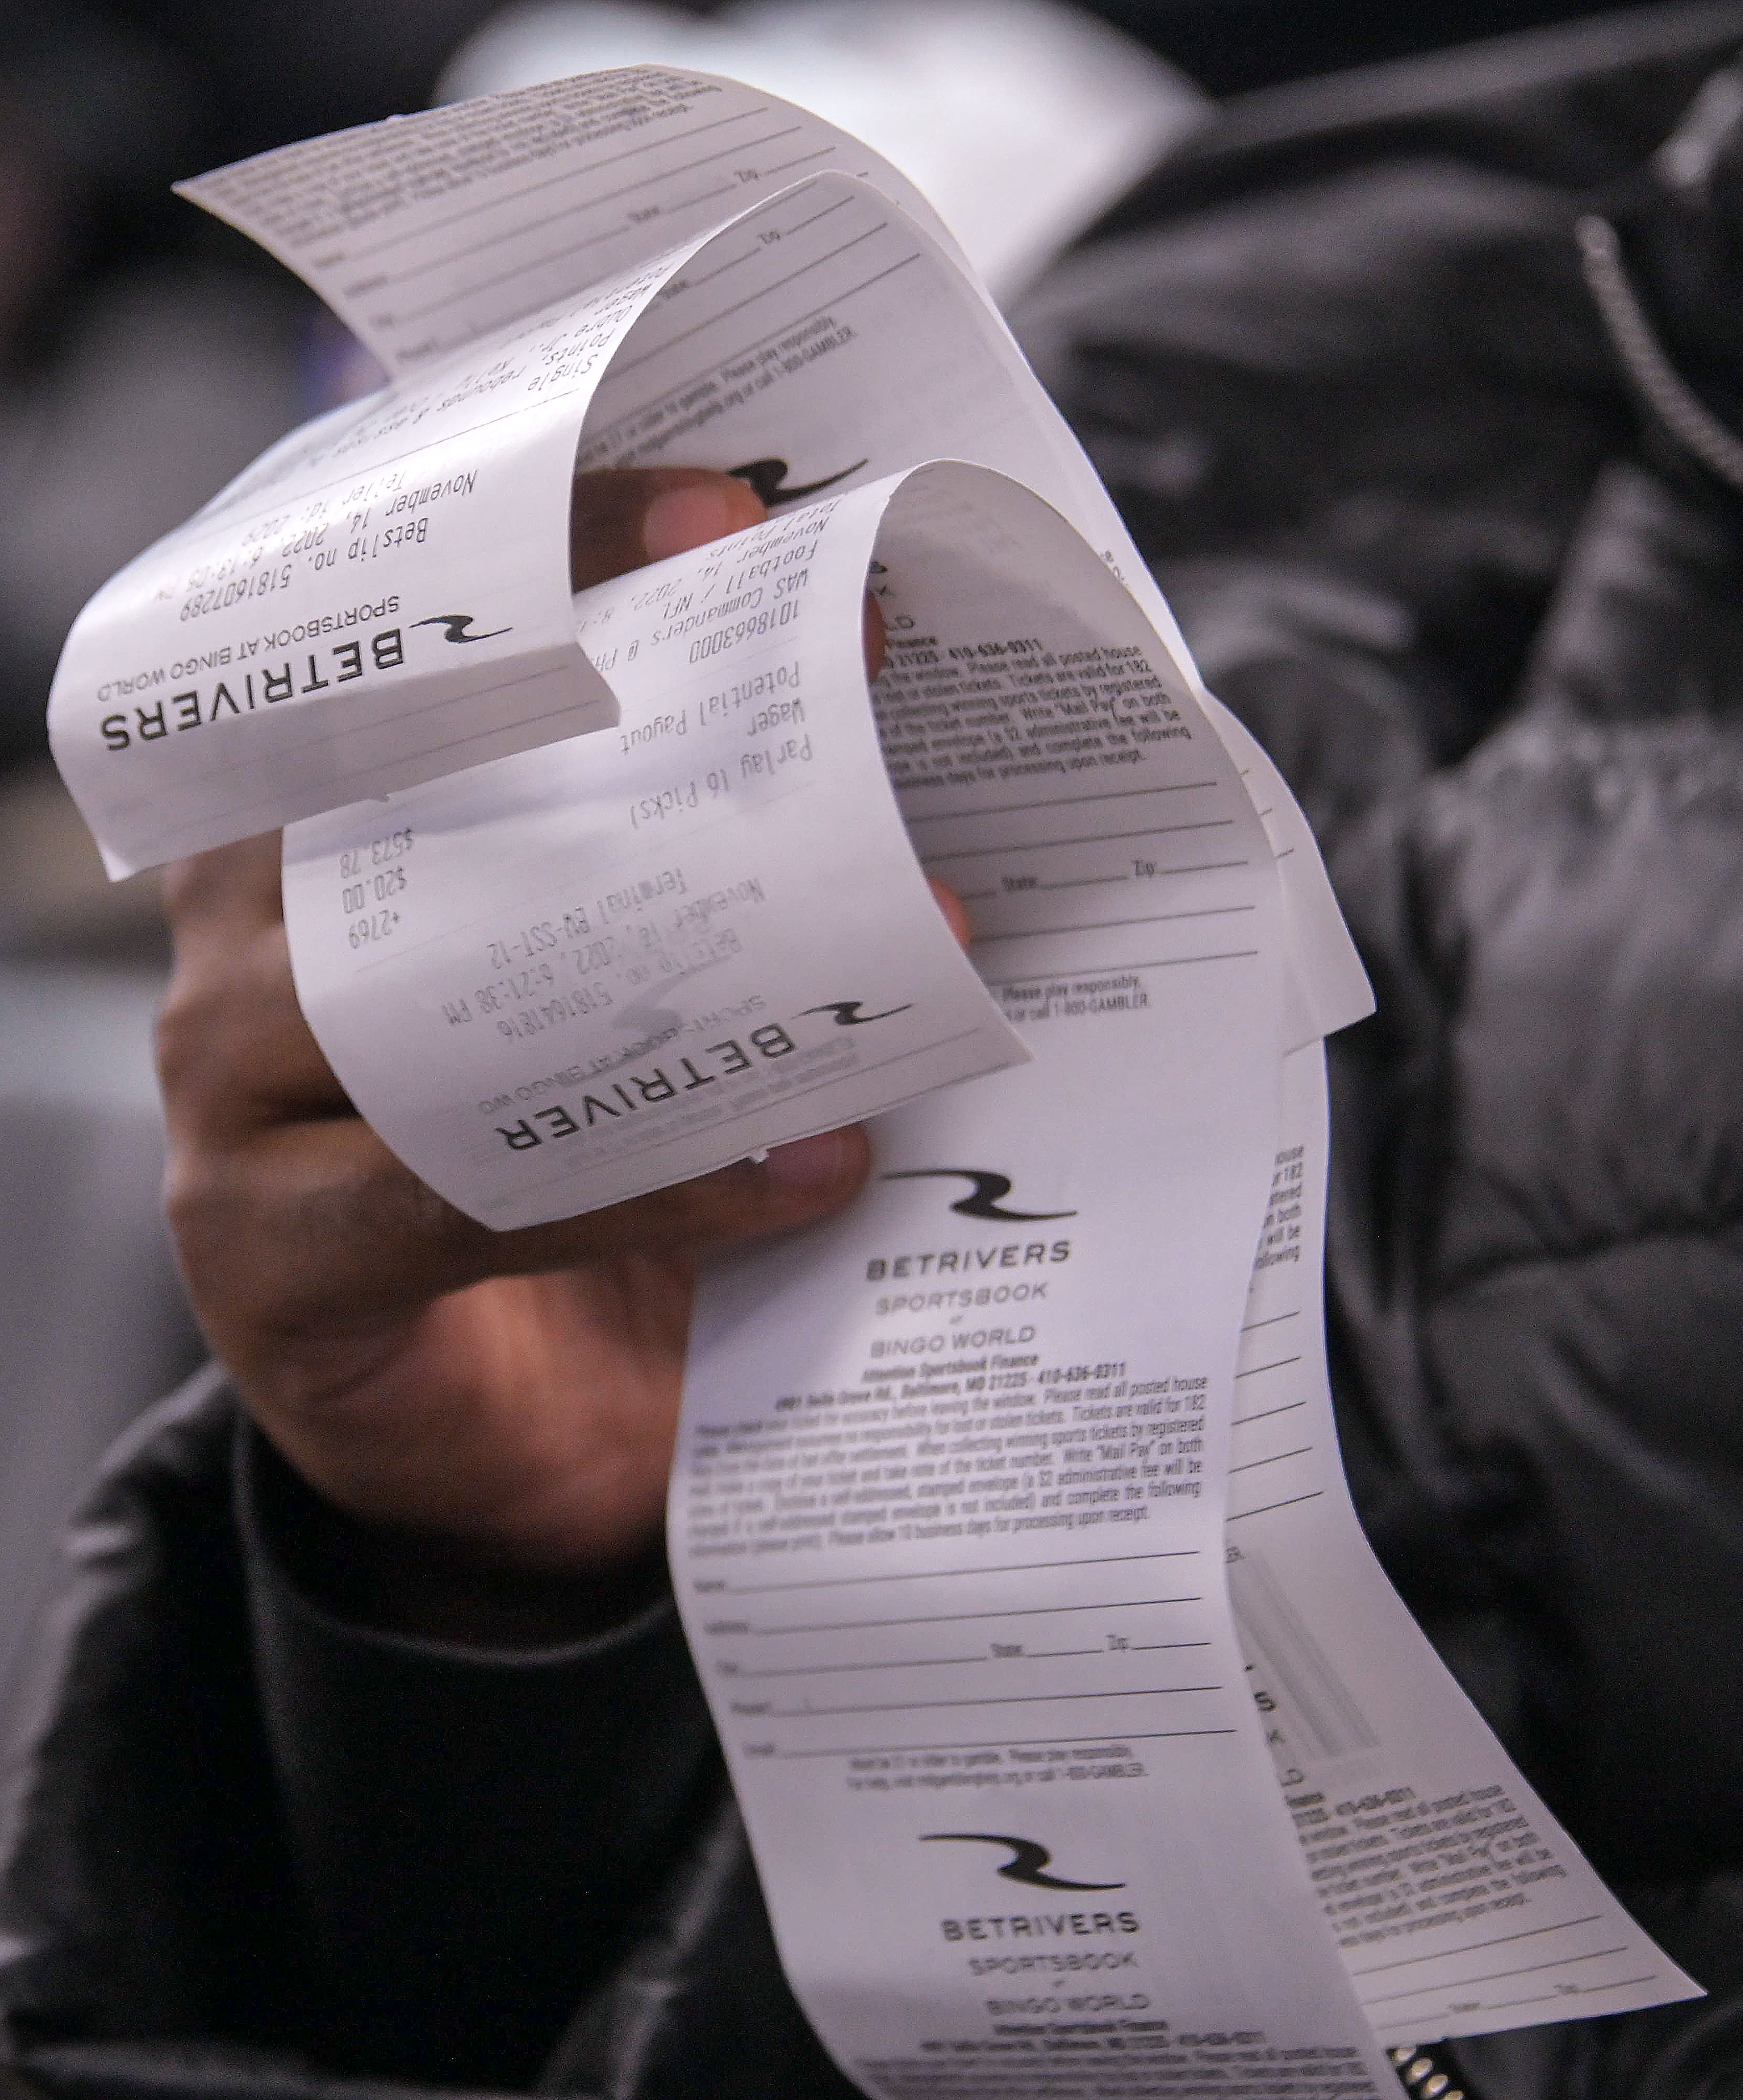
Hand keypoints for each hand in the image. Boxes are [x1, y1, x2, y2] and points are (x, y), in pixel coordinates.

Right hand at [157, 468, 956, 1640]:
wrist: (510, 1419)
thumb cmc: (576, 1159)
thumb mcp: (626, 978)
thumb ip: (687, 859)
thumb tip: (885, 724)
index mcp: (310, 827)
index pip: (398, 650)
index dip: (539, 558)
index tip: (724, 506)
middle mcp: (242, 938)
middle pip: (392, 775)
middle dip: (616, 694)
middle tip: (835, 653)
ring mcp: (232, 1103)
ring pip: (415, 984)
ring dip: (674, 947)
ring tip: (894, 927)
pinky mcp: (279, 1263)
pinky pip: (467, 1193)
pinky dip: (660, 1178)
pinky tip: (809, 1160)